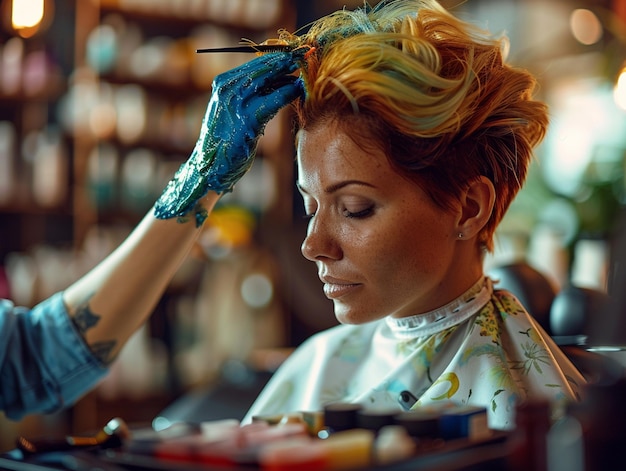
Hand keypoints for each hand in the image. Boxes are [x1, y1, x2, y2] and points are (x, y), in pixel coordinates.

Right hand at [154, 51, 302, 225]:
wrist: (210, 167)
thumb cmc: (226, 140)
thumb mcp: (235, 111)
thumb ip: (253, 94)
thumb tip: (284, 78)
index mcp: (223, 83)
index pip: (255, 62)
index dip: (278, 56)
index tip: (296, 53)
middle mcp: (227, 88)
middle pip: (263, 66)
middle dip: (287, 60)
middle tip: (306, 56)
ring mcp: (235, 102)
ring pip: (268, 80)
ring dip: (289, 74)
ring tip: (306, 71)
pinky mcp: (247, 119)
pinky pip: (272, 100)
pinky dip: (287, 93)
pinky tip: (299, 89)